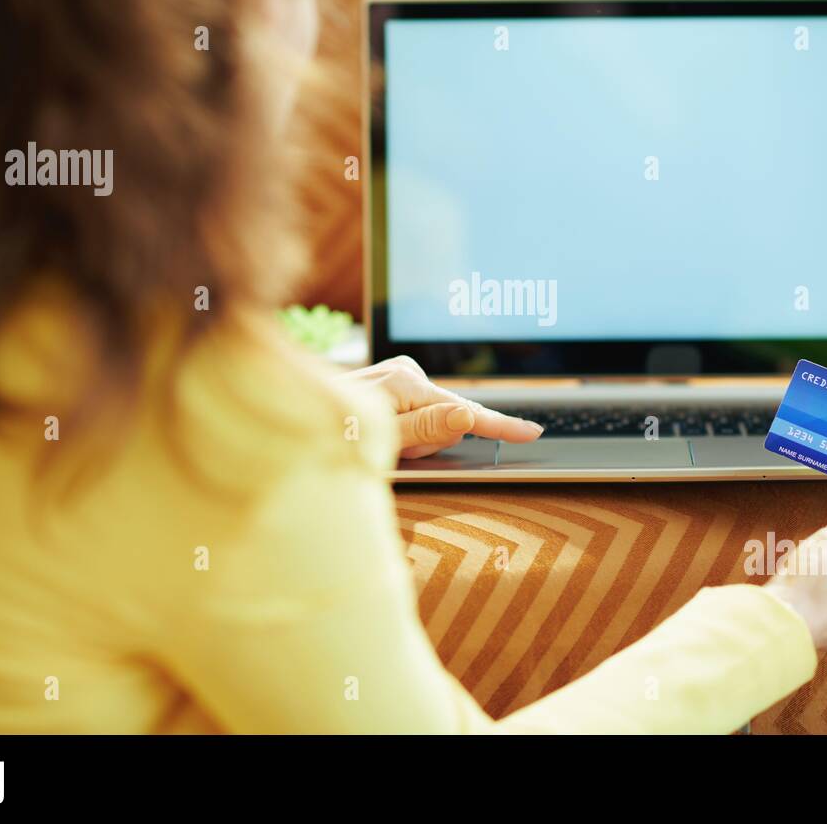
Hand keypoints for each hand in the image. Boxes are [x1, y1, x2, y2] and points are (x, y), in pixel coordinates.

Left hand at [341, 356, 543, 457]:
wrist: (296, 420)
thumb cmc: (333, 436)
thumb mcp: (382, 441)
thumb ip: (426, 429)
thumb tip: (466, 416)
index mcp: (406, 385)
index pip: (464, 412)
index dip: (500, 426)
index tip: (530, 432)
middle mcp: (405, 372)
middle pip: (448, 418)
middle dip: (431, 442)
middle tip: (397, 455)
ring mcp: (398, 372)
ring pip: (434, 417)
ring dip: (416, 437)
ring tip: (381, 444)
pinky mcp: (393, 379)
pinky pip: (420, 410)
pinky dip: (409, 427)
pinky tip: (384, 432)